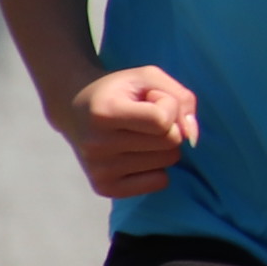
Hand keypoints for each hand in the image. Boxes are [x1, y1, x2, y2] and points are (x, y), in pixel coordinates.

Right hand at [58, 65, 198, 198]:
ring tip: (136, 133)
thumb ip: (181, 98)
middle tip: (143, 117)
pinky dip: (157, 167)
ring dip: (162, 146)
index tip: (150, 98)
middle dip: (168, 127)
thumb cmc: (119, 91)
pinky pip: (159, 182)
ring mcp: (99, 170)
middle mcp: (97, 145)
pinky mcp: (105, 188)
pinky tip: (135, 153)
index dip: (167, 105)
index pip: (163, 120)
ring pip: (167, 162)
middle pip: (169, 142)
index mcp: (104, 113)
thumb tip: (192, 137)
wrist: (74, 109)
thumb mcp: (148, 78)